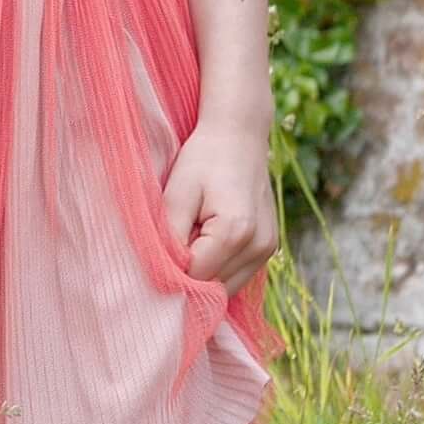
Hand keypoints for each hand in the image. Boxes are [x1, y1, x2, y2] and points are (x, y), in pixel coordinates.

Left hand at [162, 119, 277, 290]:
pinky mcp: (269, 247)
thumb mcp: (177, 193)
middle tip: (169, 247)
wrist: (238, 135)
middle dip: (188, 276)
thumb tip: (162, 275)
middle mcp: (258, 246)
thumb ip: (169, 238)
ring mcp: (268, 249)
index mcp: (235, 231)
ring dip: (204, 274)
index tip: (155, 254)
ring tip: (189, 238)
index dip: (171, 272)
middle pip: (213, 288)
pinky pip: (237, 275)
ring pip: (226, 287)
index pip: (195, 278)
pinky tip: (204, 241)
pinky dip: (218, 268)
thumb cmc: (204, 159)